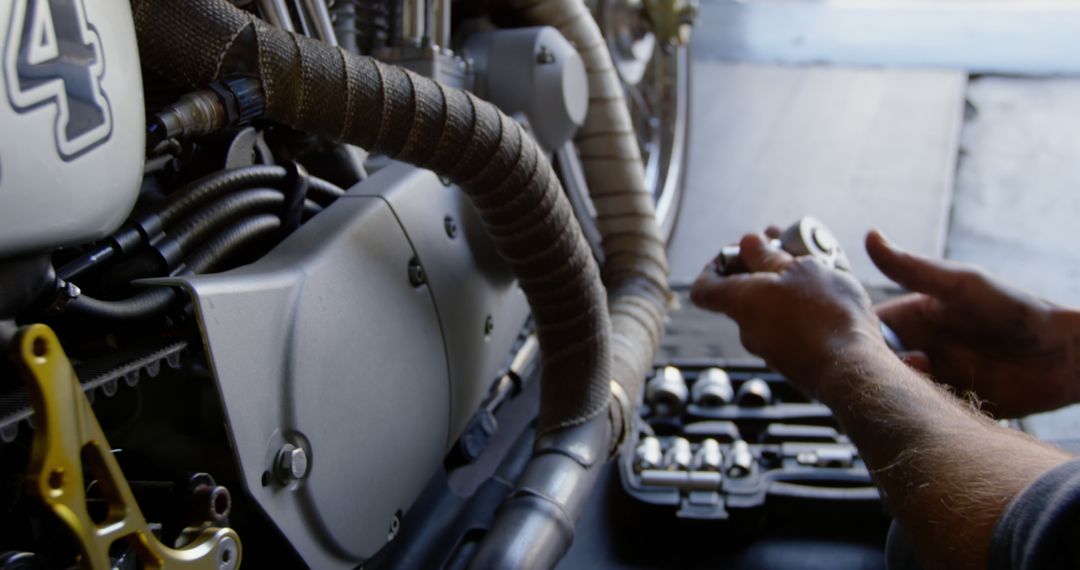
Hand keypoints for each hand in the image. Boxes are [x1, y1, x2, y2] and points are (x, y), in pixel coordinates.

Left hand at [691, 232, 888, 400]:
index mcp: (740, 302)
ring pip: (771, 310)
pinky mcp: (793, 361)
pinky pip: (790, 328)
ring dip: (788, 287)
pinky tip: (831, 299)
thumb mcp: (800, 269)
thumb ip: (769, 256)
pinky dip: (803, 311)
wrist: (854, 370)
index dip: (715, 266)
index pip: (703, 287)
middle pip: (742, 293)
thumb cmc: (826, 317)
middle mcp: (748, 329)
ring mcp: (770, 349)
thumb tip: (748, 243)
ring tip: (819, 269)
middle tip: (788, 250)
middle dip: (762, 268)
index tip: (738, 252)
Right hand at [867, 230, 1079, 416]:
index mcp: (910, 317)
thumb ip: (914, 269)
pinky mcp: (947, 404)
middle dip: (869, 369)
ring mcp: (931, 378)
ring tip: (917, 383)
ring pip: (890, 390)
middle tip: (889, 369)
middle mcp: (916, 348)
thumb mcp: (961, 285)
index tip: (851, 341)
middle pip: (871, 363)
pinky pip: (917, 412)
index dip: (851, 335)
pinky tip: (926, 404)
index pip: (863, 328)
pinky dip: (914, 411)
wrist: (1066, 357)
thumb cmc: (1018, 310)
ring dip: (893, 391)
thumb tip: (872, 238)